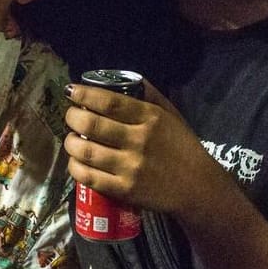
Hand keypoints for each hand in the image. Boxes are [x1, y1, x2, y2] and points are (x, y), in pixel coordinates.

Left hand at [62, 80, 223, 215]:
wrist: (198, 187)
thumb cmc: (182, 148)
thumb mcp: (171, 115)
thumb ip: (149, 95)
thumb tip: (122, 78)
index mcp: (150, 118)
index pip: (109, 102)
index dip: (84, 95)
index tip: (71, 91)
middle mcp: (139, 140)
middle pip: (91, 125)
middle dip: (72, 117)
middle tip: (70, 116)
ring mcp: (131, 167)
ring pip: (86, 151)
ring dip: (69, 143)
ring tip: (71, 140)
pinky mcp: (124, 190)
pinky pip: (89, 177)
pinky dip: (75, 167)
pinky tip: (76, 162)